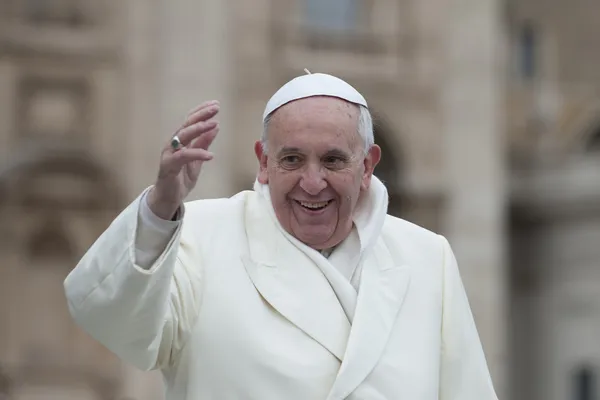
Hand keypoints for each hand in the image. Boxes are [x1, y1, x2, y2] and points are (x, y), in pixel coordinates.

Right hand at [148, 100, 219, 219]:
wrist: (168, 198)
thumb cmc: (180, 178)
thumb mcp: (197, 160)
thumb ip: (203, 144)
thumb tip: (215, 128)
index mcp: (180, 141)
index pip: (190, 121)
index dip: (202, 111)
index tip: (215, 104)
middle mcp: (173, 143)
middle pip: (187, 124)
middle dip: (202, 115)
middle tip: (216, 108)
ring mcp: (169, 153)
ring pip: (183, 136)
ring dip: (199, 129)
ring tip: (214, 124)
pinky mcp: (169, 165)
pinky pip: (183, 156)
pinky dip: (197, 154)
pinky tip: (210, 155)